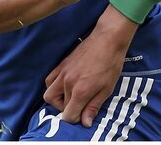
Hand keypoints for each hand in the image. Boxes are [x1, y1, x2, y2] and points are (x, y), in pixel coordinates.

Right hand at [43, 7, 137, 125]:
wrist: (108, 39)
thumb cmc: (111, 63)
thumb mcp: (107, 88)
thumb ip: (93, 106)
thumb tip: (85, 123)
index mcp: (80, 91)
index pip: (68, 115)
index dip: (76, 119)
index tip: (84, 115)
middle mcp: (68, 83)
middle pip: (61, 106)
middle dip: (70, 110)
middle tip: (81, 106)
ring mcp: (62, 73)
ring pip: (49, 95)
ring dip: (58, 100)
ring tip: (70, 97)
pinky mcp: (61, 65)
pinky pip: (49, 80)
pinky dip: (53, 86)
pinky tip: (64, 85)